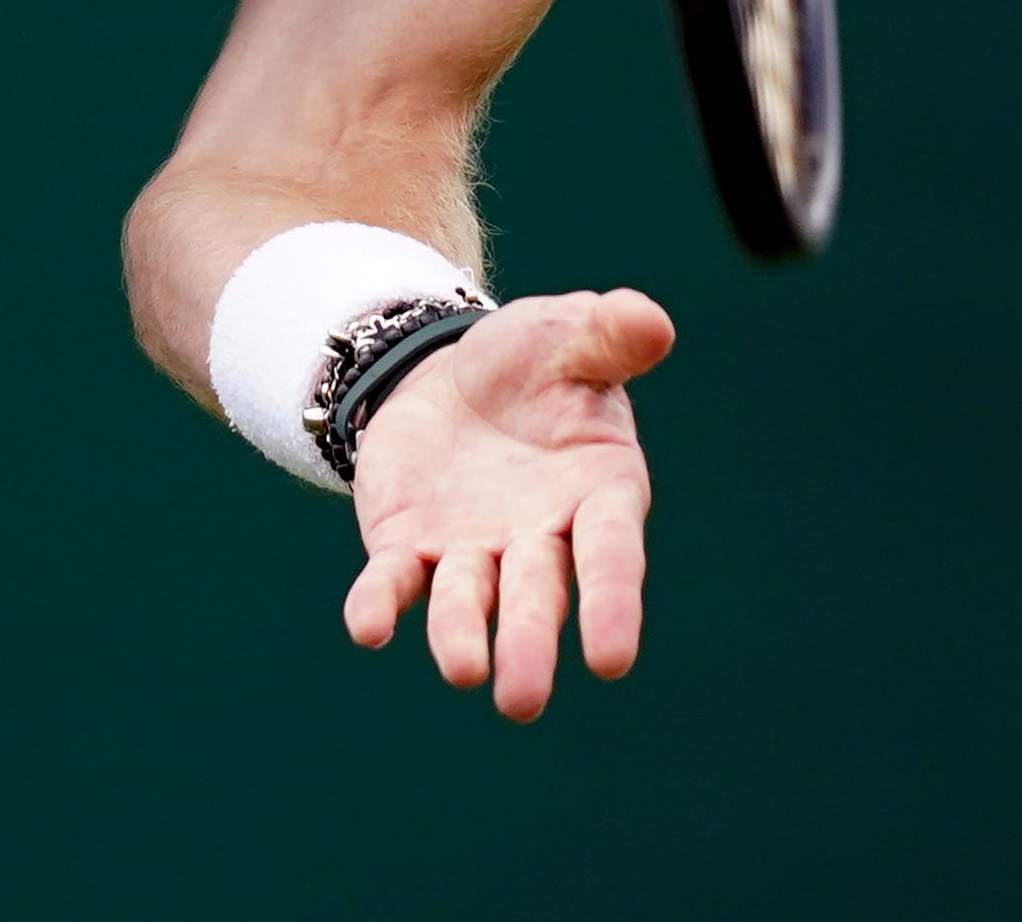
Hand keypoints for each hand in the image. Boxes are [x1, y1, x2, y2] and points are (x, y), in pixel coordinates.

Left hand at [338, 288, 675, 718]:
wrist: (451, 373)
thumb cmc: (533, 362)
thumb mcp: (567, 331)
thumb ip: (609, 333)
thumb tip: (654, 322)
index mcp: (597, 493)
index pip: (609, 555)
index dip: (611, 605)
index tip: (610, 660)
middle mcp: (537, 537)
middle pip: (536, 595)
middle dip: (529, 644)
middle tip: (520, 700)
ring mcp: (470, 550)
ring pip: (467, 601)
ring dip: (461, 636)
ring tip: (461, 671)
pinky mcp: (408, 546)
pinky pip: (393, 581)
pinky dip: (380, 605)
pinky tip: (368, 626)